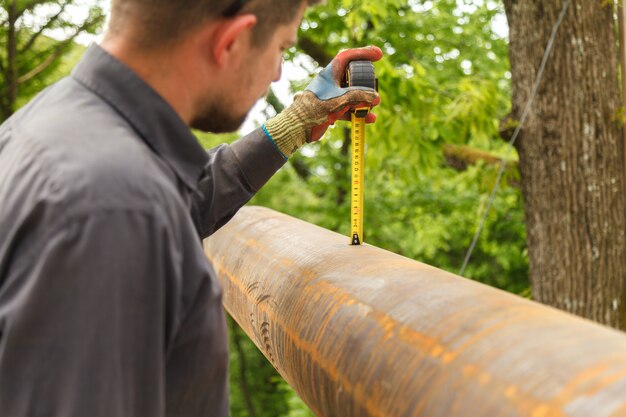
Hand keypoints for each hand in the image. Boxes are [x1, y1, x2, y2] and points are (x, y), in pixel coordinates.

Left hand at [263, 46, 382, 157]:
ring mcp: (332, 96)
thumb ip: (358, 96)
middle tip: (375, 87)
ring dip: (364, 100)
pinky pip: (348, 108)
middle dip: (367, 82)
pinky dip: (358, 113)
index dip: (363, 53)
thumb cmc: (314, 109)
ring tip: (375, 105)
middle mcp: (331, 82)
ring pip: (352, 94)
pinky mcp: (331, 109)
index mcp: (330, 73)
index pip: (348, 56)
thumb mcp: (340, 100)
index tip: (378, 54)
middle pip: (353, 77)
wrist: (298, 127)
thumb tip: (375, 97)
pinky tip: (369, 119)